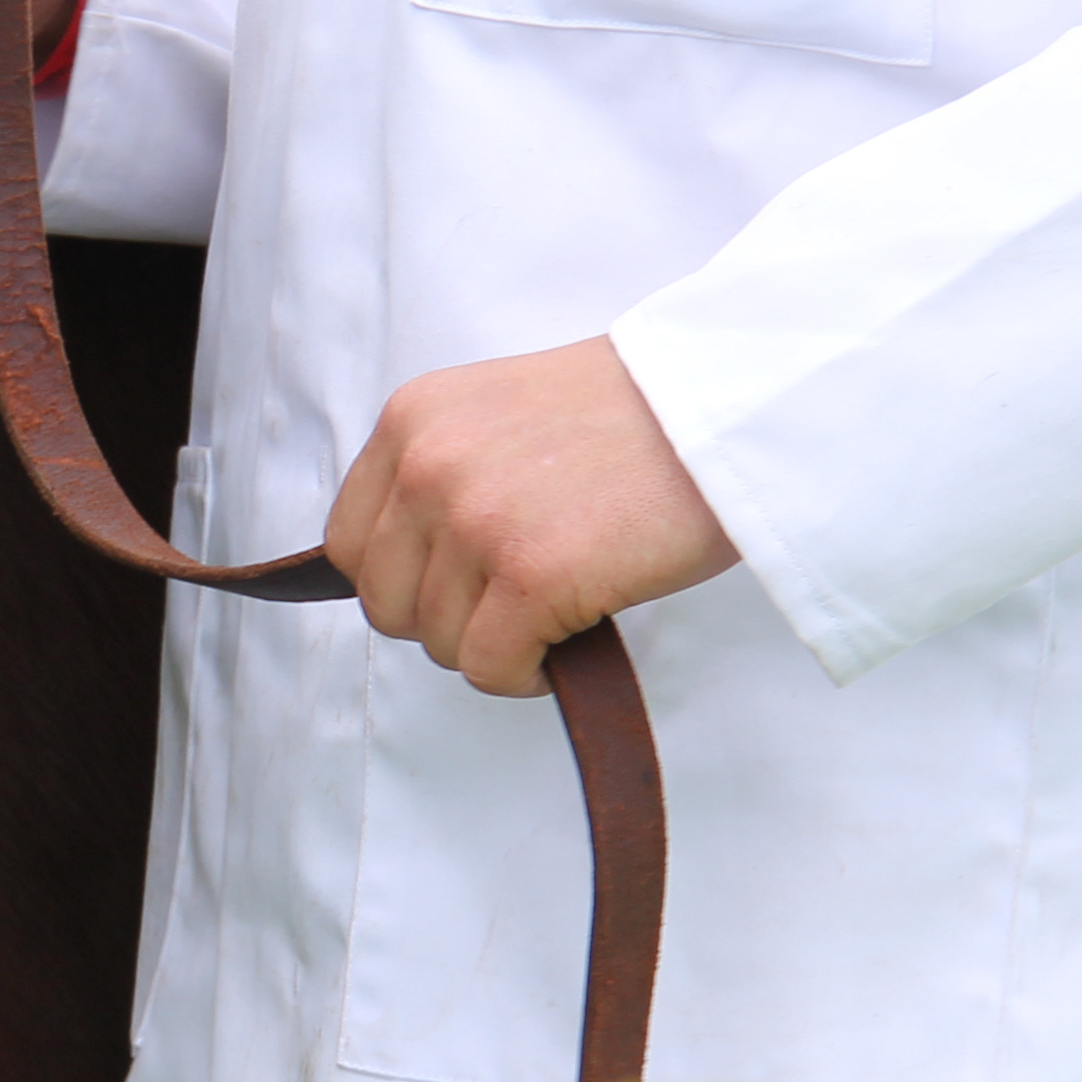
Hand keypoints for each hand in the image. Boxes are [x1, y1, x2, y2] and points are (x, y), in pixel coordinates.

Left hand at [326, 338, 739, 697]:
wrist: (732, 406)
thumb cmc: (636, 417)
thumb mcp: (498, 416)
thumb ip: (441, 475)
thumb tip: (408, 571)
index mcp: (411, 420)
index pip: (349, 545)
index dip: (406, 581)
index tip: (460, 586)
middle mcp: (427, 464)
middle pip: (386, 603)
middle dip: (447, 620)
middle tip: (513, 607)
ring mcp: (475, 519)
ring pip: (440, 643)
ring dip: (495, 646)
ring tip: (555, 612)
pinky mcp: (532, 574)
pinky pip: (491, 667)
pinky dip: (527, 674)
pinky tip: (568, 642)